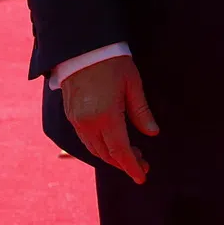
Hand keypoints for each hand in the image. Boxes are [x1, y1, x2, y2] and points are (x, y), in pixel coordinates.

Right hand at [60, 56, 158, 183]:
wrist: (83, 48)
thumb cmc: (113, 62)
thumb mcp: (133, 84)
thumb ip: (141, 111)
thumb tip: (152, 133)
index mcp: (106, 116)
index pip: (120, 150)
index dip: (132, 165)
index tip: (142, 176)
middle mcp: (88, 123)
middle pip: (107, 154)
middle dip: (124, 163)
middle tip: (143, 164)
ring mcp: (76, 121)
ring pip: (95, 149)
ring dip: (112, 156)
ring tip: (132, 155)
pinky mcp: (71, 116)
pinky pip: (86, 140)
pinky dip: (100, 147)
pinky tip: (112, 145)